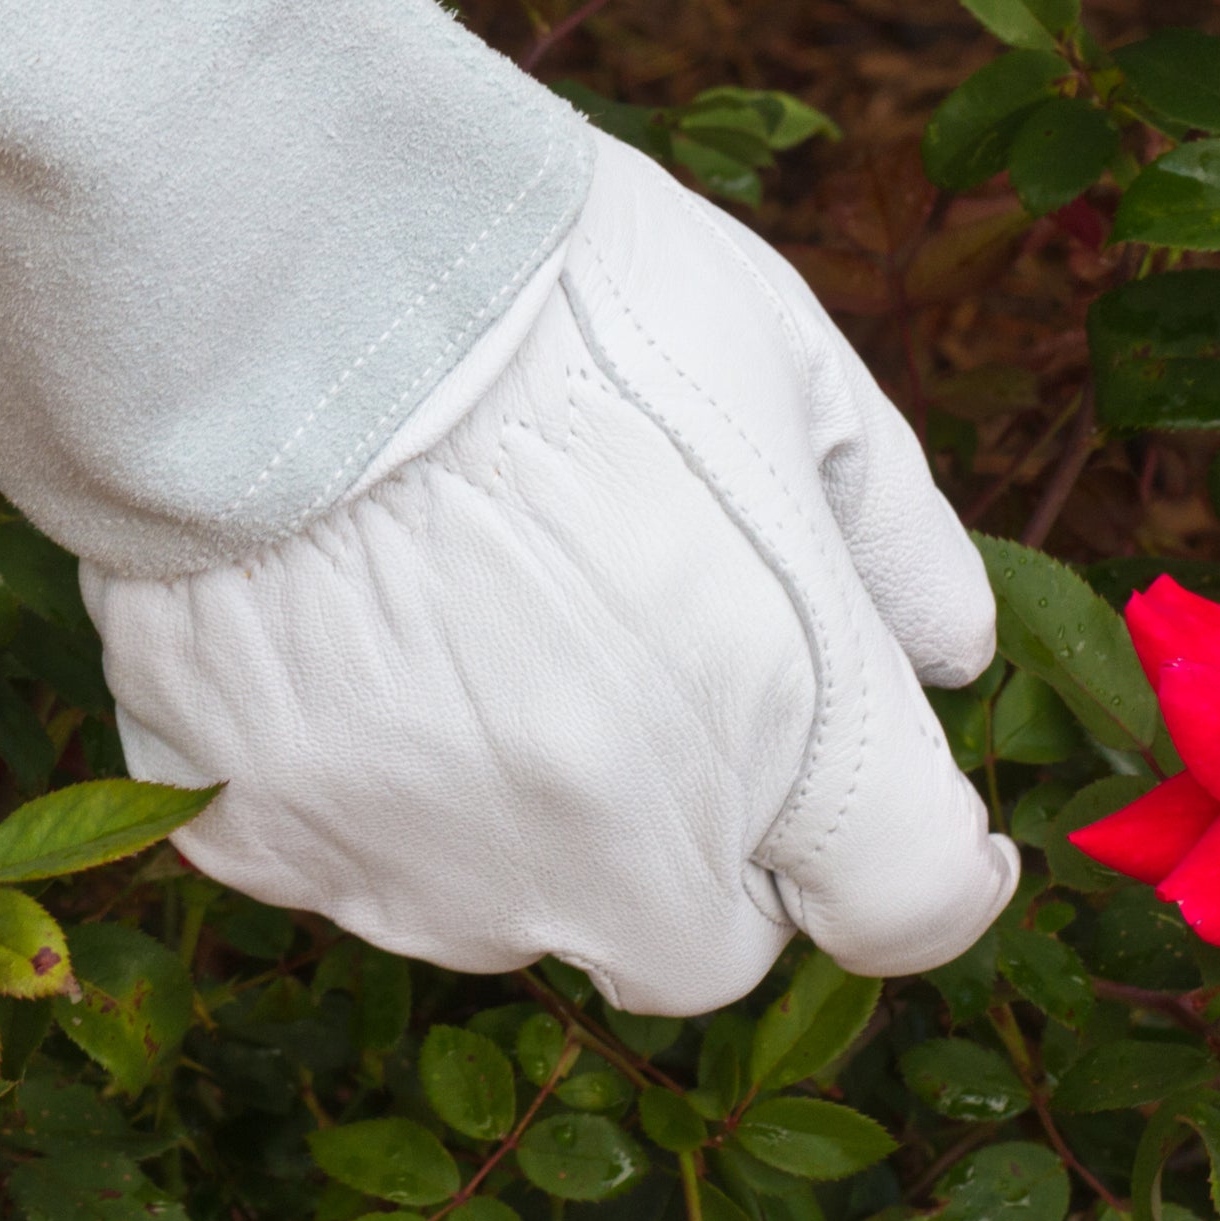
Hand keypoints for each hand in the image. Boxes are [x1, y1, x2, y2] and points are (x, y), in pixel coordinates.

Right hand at [83, 143, 1018, 1013]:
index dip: (920, 864)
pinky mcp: (268, 841)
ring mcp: (431, 862)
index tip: (893, 809)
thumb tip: (951, 655)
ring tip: (471, 623)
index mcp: (790, 724)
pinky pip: (342, 862)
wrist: (282, 272)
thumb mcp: (793, 366)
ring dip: (526, 825)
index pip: (912, 906)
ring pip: (514, 918)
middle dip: (705, 854)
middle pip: (703, 948)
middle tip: (647, 684)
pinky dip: (361, 787)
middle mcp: (620, 845)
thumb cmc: (558, 293)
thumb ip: (899, 542)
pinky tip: (345, 635)